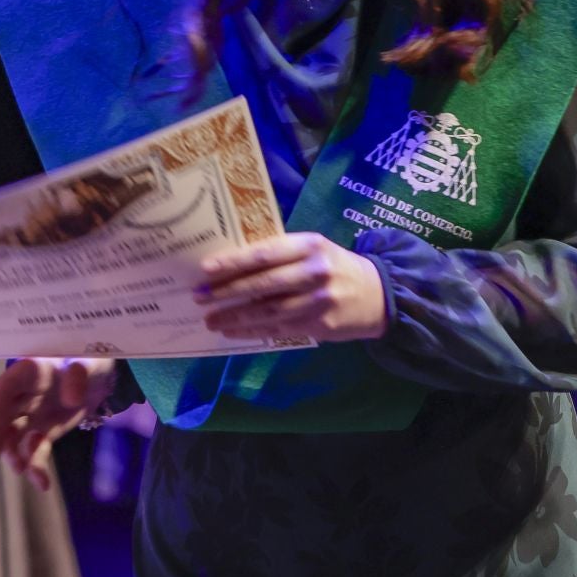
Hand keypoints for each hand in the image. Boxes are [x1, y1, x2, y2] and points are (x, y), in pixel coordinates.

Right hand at [0, 357, 116, 491]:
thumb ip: (79, 375)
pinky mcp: (43, 433)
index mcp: (30, 372)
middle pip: (3, 414)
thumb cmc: (89, 361)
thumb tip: (70, 398)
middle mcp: (24, 395)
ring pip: (14, 437)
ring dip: (15, 454)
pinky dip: (36, 466)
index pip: (6, 385)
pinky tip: (42, 483)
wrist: (99, 378)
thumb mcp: (89, 363)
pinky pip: (34, 451)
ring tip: (24, 471)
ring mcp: (31, 416)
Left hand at [195, 232, 389, 341]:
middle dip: (227, 292)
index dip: (234, 262)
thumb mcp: (311, 249)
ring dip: (236, 316)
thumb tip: (229, 264)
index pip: (265, 253)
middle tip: (199, 297)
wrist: (378, 294)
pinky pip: (280, 329)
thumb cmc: (332, 266)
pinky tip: (233, 330)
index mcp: (309, 245)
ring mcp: (319, 301)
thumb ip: (279, 253)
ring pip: (269, 311)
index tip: (206, 269)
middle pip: (264, 284)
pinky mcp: (321, 325)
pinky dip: (253, 330)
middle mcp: (315, 272)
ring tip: (211, 319)